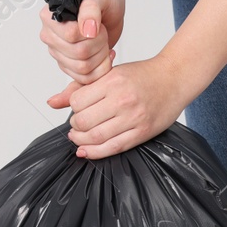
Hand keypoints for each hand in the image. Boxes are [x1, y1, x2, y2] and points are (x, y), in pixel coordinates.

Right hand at [39, 0, 123, 84]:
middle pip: (79, 55)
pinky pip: (85, 78)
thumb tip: (87, 30)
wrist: (108, 6)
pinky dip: (101, 69)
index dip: (92, 35)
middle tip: (103, 33)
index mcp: (50, 18)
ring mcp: (59, 53)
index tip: (98, 25)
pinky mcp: (69, 65)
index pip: (71, 36)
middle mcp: (51, 36)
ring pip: (83, 69)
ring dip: (101, 57)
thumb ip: (91, 8)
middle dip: (99, 45)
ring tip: (104, 42)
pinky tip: (105, 54)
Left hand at [50, 56, 194, 158]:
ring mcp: (133, 118)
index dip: (72, 108)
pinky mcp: (142, 133)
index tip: (76, 109)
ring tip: (79, 137)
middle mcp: (122, 100)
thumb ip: (80, 87)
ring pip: (96, 137)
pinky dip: (95, 152)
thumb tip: (51, 102)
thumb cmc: (142, 75)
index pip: (78, 101)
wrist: (174, 79)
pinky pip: (114, 147)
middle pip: (84, 121)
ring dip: (82, 140)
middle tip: (77, 124)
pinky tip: (86, 151)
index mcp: (113, 81)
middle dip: (75, 126)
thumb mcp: (110, 73)